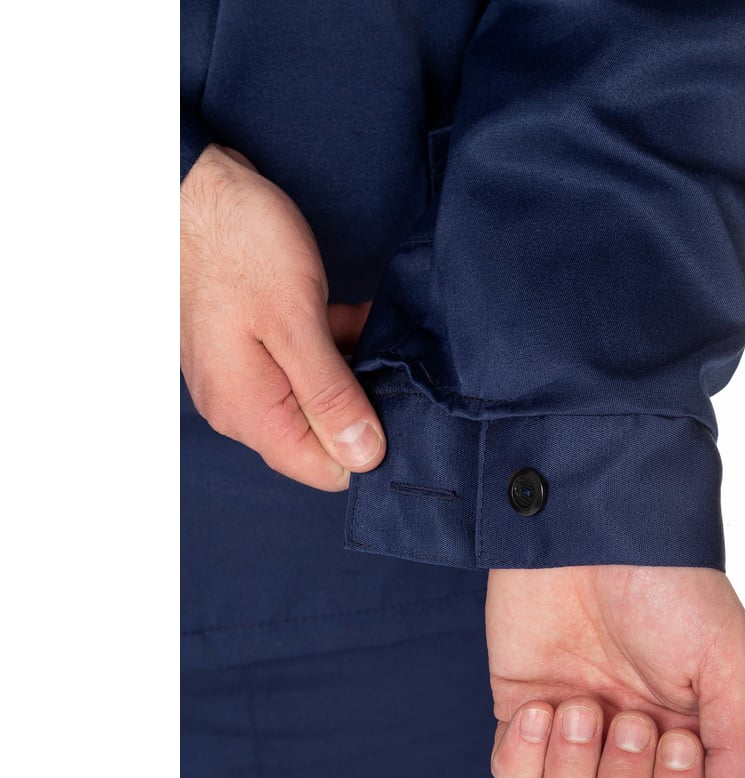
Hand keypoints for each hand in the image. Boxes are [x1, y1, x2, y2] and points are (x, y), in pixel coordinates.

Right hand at [180, 143, 383, 489]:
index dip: (369, 446)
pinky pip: (305, 369)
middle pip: (323, 437)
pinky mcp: (252, 352)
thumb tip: (366, 456)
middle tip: (395, 361)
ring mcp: (246, 379)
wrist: (192, 187)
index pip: (325, 470)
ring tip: (380, 331)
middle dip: (364, 404)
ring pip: (319, 399)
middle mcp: (243, 407)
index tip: (400, 406)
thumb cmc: (238, 246)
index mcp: (250, 412)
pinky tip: (359, 317)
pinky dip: (336, 348)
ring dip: (354, 370)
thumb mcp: (296, 321)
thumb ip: (331, 395)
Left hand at [487, 566, 744, 777]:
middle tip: (629, 719)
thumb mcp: (727, 660)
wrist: (592, 530)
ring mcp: (575, 733)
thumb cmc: (669, 587)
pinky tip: (542, 707)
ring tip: (583, 705)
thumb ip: (738, 749)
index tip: (677, 738)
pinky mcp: (522, 712)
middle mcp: (632, 746)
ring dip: (576, 769)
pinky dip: (525, 757)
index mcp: (690, 738)